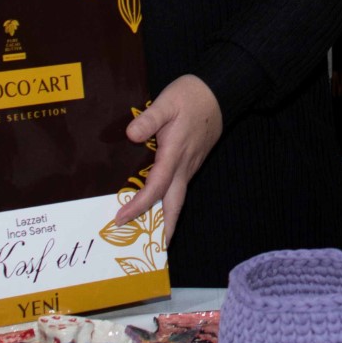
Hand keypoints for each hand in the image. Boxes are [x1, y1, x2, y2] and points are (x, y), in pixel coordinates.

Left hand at [112, 73, 222, 243]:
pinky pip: (180, 187)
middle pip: (175, 205)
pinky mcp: (193, 160)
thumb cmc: (192, 96)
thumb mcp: (168, 101)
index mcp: (175, 154)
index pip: (156, 187)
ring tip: (151, 234)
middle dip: (165, 229)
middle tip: (154, 251)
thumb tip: (131, 135)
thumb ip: (149, 119)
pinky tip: (160, 203)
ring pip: (178, 197)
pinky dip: (170, 202)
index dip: (138, 206)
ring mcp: (191, 164)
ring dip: (166, 217)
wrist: (221, 91)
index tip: (120, 219)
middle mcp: (184, 165)